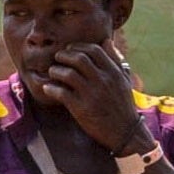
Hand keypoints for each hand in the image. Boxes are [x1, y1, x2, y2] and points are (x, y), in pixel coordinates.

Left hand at [30, 31, 148, 154]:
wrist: (125, 132)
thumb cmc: (123, 105)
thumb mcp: (123, 80)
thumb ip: (115, 60)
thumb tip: (106, 40)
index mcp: (114, 72)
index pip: (94, 50)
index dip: (78, 47)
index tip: (70, 50)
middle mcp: (103, 81)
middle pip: (79, 58)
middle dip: (64, 55)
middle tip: (57, 58)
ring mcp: (92, 94)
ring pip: (68, 73)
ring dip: (56, 71)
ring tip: (53, 73)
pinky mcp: (82, 108)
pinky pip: (61, 93)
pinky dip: (51, 88)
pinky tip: (48, 88)